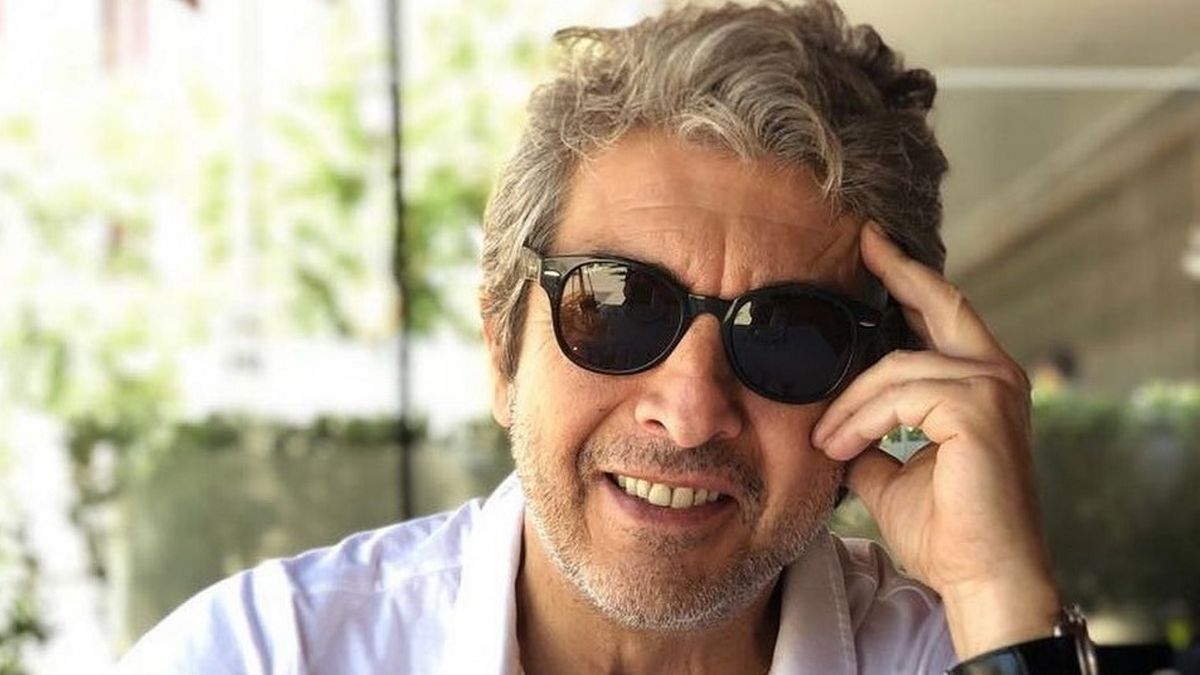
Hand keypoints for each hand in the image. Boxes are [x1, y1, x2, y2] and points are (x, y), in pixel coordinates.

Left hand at [812, 222, 1060, 658]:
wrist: (980, 578)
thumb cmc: (945, 531)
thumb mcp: (891, 471)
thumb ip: (870, 433)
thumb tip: (832, 419)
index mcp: (980, 385)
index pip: (943, 316)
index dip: (909, 280)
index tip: (873, 250)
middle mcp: (995, 376)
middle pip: (940, 304)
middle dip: (898, 272)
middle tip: (862, 244)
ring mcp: (991, 388)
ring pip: (894, 367)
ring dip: (848, 404)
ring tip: (824, 441)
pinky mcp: (977, 408)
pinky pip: (897, 397)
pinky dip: (860, 420)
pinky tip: (840, 448)